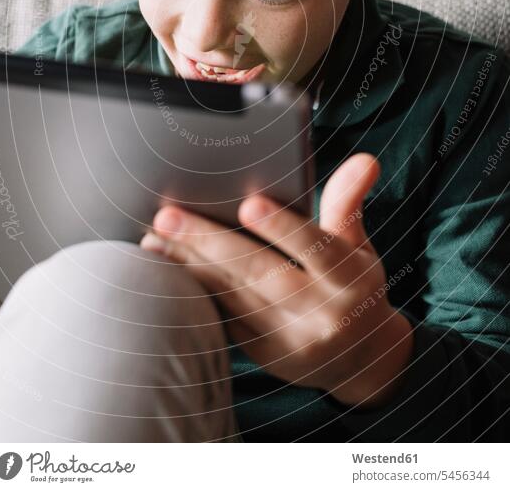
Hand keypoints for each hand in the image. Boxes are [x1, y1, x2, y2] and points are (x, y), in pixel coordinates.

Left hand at [140, 153, 413, 407]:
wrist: (359, 358)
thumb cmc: (352, 284)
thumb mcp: (358, 245)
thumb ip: (348, 202)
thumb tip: (365, 159)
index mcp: (348, 279)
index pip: (317, 250)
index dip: (283, 228)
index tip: (249, 204)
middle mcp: (320, 313)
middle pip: (261, 274)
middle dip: (211, 243)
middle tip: (168, 216)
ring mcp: (288, 340)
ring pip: (233, 297)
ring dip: (190, 266)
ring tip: (153, 238)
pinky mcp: (262, 354)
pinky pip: (223, 319)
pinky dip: (193, 292)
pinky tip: (163, 270)